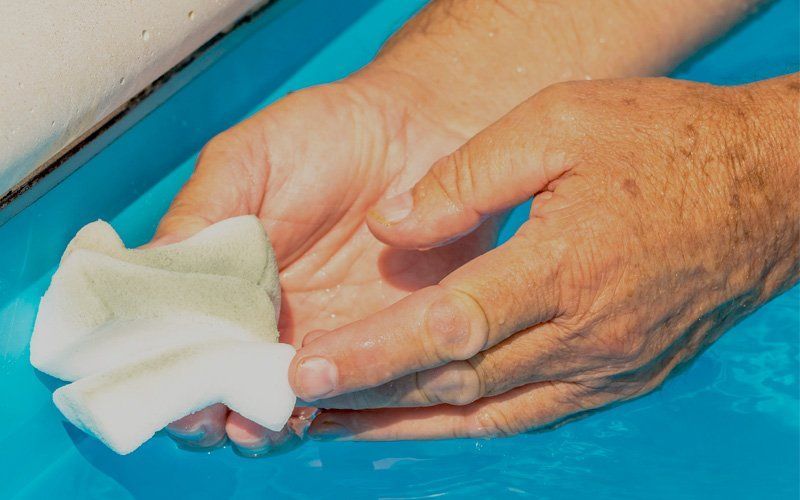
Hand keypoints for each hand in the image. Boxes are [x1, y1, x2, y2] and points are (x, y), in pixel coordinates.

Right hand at [152, 72, 496, 454]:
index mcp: (222, 284)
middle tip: (213, 418)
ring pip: (286, 406)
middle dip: (213, 417)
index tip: (170, 394)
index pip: (181, 347)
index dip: (168, 378)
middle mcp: (269, 322)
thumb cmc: (324, 136)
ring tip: (263, 420)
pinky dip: (333, 411)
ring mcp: (327, 340)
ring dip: (267, 425)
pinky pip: (354, 395)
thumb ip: (202, 212)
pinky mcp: (383, 346)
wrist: (416, 133)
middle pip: (227, 391)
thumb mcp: (248, 160)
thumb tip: (147, 269)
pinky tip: (319, 406)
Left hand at [292, 75, 799, 439]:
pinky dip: (468, 419)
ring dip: (410, 418)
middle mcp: (585, 334)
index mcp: (567, 265)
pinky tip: (425, 417)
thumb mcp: (559, 123)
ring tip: (343, 420)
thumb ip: (466, 179)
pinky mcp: (620, 377)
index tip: (308, 370)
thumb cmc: (665, 141)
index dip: (373, 352)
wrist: (768, 188)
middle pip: (458, 381)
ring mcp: (606, 366)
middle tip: (298, 400)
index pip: (449, 326)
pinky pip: (529, 413)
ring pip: (487, 411)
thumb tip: (392, 226)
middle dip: (372, 393)